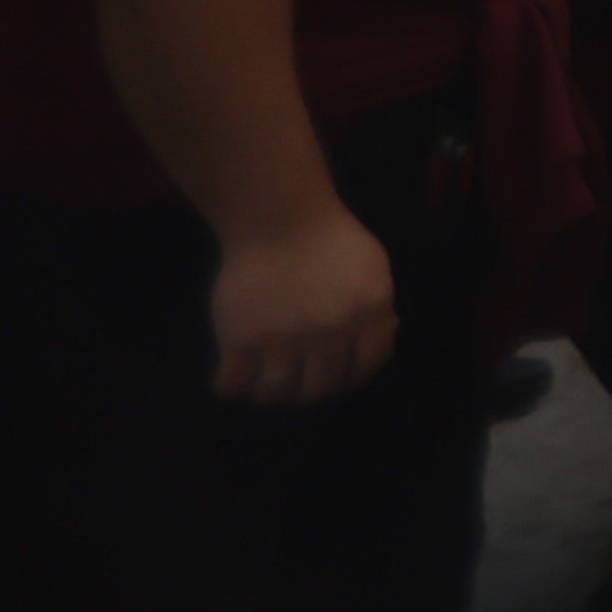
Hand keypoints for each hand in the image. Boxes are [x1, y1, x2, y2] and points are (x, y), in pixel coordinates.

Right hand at [204, 205, 400, 408]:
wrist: (279, 217)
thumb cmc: (330, 238)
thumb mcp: (373, 268)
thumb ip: (377, 308)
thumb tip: (379, 339)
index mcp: (368, 314)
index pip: (366, 367)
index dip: (352, 377)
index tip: (337, 377)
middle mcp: (329, 334)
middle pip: (319, 388)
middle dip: (310, 390)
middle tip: (298, 381)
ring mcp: (283, 339)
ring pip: (275, 394)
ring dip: (272, 393)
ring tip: (268, 380)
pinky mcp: (240, 339)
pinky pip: (232, 385)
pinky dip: (233, 387)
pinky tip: (236, 376)